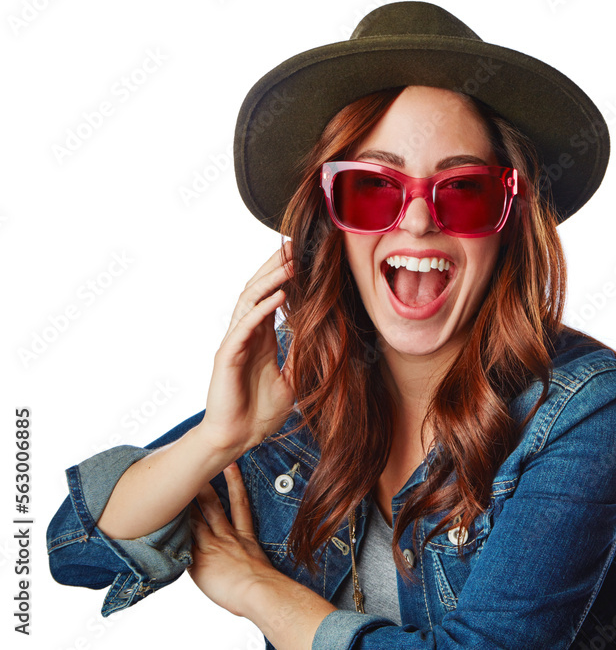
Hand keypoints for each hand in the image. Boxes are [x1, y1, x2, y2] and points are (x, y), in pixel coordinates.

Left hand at [189, 462, 335, 647]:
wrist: (260, 591)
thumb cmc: (265, 588)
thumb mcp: (261, 566)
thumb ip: (250, 556)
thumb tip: (247, 559)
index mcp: (245, 535)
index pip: (239, 502)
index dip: (234, 483)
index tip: (229, 466)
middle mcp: (228, 536)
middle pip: (214, 503)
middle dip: (206, 483)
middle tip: (198, 462)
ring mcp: (213, 545)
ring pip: (197, 517)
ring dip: (187, 500)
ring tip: (176, 481)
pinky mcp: (201, 558)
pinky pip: (185, 540)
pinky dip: (176, 531)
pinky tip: (162, 521)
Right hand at [201, 241, 296, 453]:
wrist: (236, 439)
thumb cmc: (260, 412)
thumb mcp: (291, 378)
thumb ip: (299, 354)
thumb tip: (320, 334)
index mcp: (260, 337)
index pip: (272, 297)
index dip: (285, 277)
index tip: (304, 258)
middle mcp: (246, 334)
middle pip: (259, 290)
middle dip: (276, 267)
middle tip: (295, 245)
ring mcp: (235, 343)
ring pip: (250, 301)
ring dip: (270, 280)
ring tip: (290, 263)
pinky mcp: (226, 356)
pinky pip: (244, 327)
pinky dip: (262, 310)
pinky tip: (278, 297)